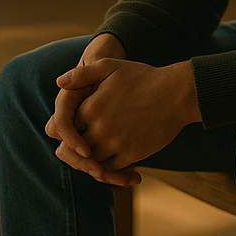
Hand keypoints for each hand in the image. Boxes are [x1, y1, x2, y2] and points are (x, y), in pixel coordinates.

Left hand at [47, 53, 200, 186]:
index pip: (67, 127)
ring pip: (94, 161)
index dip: (70, 128)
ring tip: (101, 152)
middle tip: (84, 147)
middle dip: (79, 149)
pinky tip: (116, 158)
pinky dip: (111, 167)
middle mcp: (100, 127)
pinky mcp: (132, 154)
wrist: (176, 93)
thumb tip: (58, 83)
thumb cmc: (143, 78)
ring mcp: (116, 143)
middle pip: (77, 148)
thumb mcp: (110, 67)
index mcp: (91, 107)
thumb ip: (82, 74)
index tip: (77, 128)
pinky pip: (113, 168)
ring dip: (95, 160)